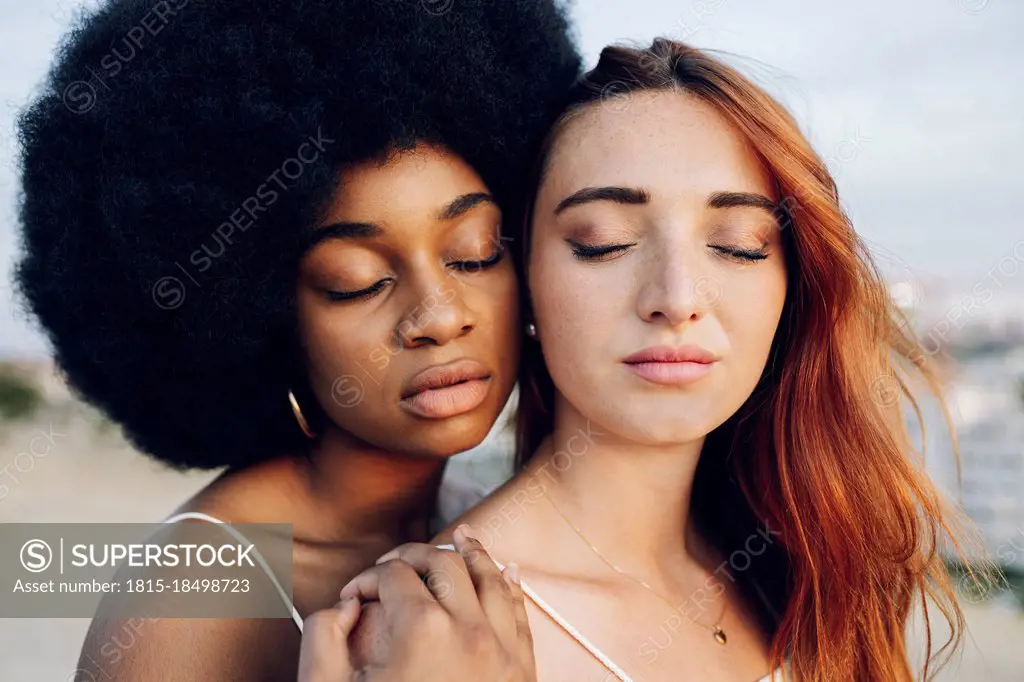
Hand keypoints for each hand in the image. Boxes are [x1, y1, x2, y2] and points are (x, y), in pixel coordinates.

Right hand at [298, 524, 535, 681]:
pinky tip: (504, 571)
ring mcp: (503, 649)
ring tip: (459, 537)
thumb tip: (345, 605)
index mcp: (421, 630)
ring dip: (470, 554)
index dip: (367, 577)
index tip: (355, 595)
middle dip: (413, 557)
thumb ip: (323, 637)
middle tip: (393, 565)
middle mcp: (469, 630)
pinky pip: (520, 611)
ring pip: (490, 577)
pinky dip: (509, 584)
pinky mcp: (523, 670)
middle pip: (442, 564)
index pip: (393, 575)